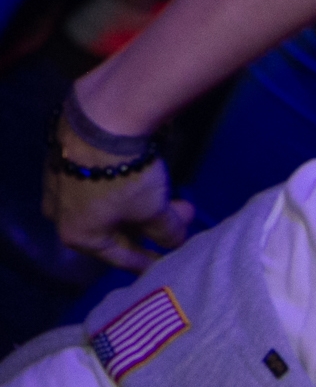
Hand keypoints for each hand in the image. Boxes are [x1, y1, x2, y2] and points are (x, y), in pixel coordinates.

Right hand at [43, 127, 193, 272]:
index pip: (120, 257)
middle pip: (114, 230)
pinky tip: (150, 182)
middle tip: (183, 219)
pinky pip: (102, 185)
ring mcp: (61, 185)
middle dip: (152, 227)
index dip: (147, 262)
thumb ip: (166, 232)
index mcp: (78, 236)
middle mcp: (61, 214)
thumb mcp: (153, 211)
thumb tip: (176, 243)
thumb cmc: (126, 178)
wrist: (102, 122)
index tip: (165, 265)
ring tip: (176, 200)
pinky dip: (128, 189)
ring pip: (109, 206)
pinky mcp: (68, 159)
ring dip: (145, 206)